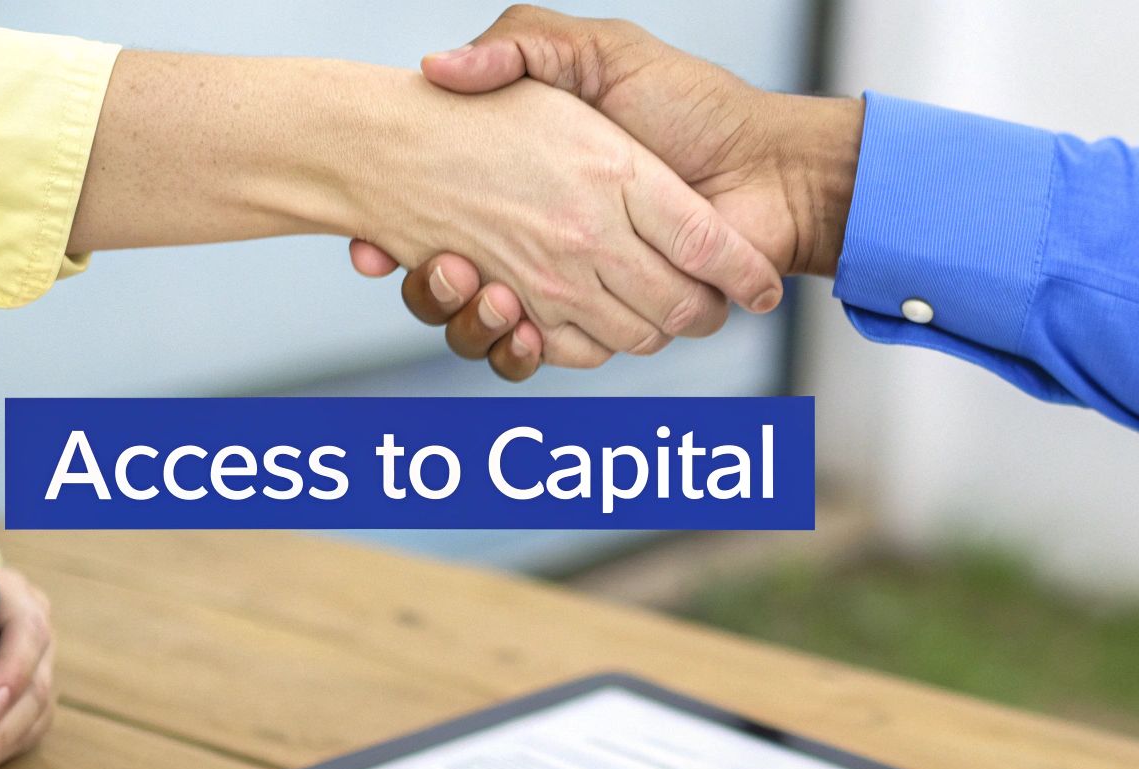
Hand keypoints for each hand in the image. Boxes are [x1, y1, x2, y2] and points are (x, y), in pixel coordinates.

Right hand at [351, 5, 862, 347]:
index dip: (396, 237)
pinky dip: (522, 349)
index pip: (447, 219)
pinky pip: (551, 354)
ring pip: (498, 329)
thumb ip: (525, 44)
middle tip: (437, 262)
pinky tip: (512, 316)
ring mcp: (582, 287)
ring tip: (479, 286)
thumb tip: (439, 66)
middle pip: (463, 288)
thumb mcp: (596, 52)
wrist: (768, 166)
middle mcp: (555, 241)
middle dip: (439, 288)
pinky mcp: (610, 323)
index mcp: (538, 185)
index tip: (371, 238)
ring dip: (476, 319)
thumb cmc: (691, 104)